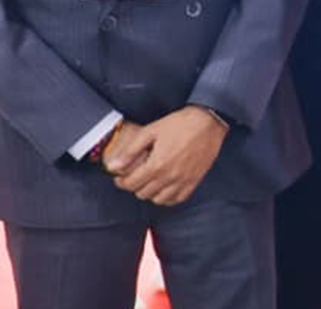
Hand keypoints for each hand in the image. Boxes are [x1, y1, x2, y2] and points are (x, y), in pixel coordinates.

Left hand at [107, 107, 229, 206]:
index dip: (121, 182)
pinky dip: (168, 197)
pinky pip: (177, 199)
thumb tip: (112, 167)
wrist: (208, 121)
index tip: (120, 177)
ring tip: (149, 181)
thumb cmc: (179, 124)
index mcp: (157, 164)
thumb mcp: (150, 131)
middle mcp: (170, 176)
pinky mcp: (194, 181)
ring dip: (150, 193)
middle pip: (142, 193)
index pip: (130, 184)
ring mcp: (183, 180)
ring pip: (158, 199)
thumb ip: (130, 152)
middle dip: (134, 186)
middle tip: (135, 176)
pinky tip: (164, 187)